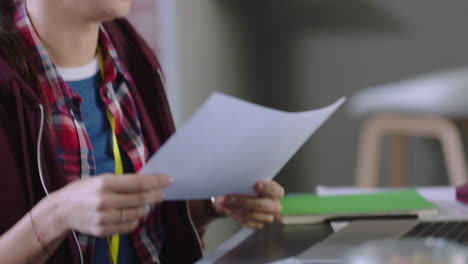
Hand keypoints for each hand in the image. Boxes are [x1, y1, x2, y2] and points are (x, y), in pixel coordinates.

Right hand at [51, 173, 171, 236]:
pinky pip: (129, 227)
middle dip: (156, 196)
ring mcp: (103, 218)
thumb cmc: (84, 190)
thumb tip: (149, 182)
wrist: (60, 211)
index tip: (169, 179)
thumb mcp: (100, 179)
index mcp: (104, 183)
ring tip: (144, 203)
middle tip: (162, 194)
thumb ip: (122, 181)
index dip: (156, 181)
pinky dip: (135, 220)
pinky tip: (133, 214)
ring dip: (145, 208)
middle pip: (140, 199)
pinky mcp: (103, 231)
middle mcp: (104, 201)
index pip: (137, 182)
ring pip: (137, 214)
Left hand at [216, 180, 283, 228]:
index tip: (256, 185)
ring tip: (225, 203)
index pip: (274, 190)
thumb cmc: (243, 186)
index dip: (266, 188)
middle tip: (228, 198)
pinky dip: (236, 216)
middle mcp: (274, 205)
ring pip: (253, 215)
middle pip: (262, 205)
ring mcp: (268, 216)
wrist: (235, 197)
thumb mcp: (246, 180)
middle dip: (243, 201)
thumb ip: (248, 181)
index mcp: (275, 191)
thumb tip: (241, 181)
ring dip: (236, 209)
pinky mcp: (258, 224)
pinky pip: (248, 222)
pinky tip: (229, 210)